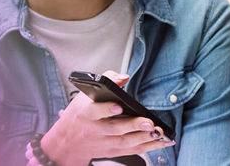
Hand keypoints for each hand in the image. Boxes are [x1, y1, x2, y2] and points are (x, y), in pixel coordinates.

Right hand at [40, 71, 174, 165]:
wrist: (65, 143)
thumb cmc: (79, 115)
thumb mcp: (85, 95)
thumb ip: (106, 81)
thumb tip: (123, 77)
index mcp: (86, 114)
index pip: (94, 111)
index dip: (106, 109)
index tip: (118, 106)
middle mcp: (95, 130)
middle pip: (115, 128)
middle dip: (133, 125)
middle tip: (148, 122)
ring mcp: (105, 143)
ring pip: (125, 142)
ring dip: (144, 138)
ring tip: (159, 132)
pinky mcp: (113, 151)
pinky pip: (133, 150)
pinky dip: (149, 147)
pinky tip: (164, 141)